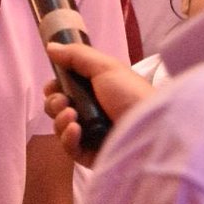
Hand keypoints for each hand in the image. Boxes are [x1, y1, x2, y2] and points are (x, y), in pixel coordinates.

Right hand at [44, 42, 154, 163]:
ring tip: (72, 116)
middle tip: (64, 101)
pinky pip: (70, 149)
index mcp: (96, 90)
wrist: (153, 130)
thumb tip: (50, 47)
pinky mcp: (91, 156)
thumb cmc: (130, 94)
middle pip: (58, 108)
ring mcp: (91, 135)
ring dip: (60, 118)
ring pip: (61, 127)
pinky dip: (67, 138)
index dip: (55, 87)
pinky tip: (75, 130)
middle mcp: (92, 111)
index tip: (53, 85)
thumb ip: (77, 55)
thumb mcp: (106, 67)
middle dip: (55, 102)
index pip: (65, 89)